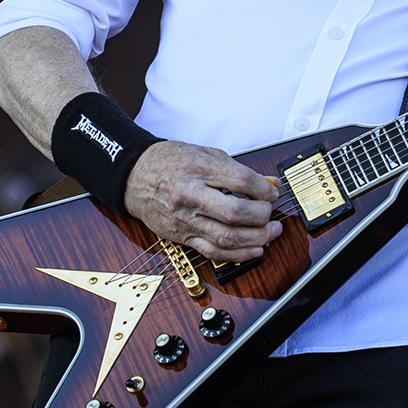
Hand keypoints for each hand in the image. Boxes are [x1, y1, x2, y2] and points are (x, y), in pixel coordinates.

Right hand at [124, 141, 284, 260]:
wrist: (134, 177)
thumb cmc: (169, 162)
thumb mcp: (204, 153)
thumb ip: (237, 169)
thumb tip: (268, 183)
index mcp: (197, 168)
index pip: (241, 181)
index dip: (264, 189)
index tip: (273, 191)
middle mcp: (191, 195)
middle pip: (235, 213)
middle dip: (262, 216)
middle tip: (272, 213)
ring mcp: (185, 219)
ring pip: (227, 237)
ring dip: (256, 238)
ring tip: (271, 232)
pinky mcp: (182, 237)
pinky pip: (213, 252)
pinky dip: (239, 254)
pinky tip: (255, 249)